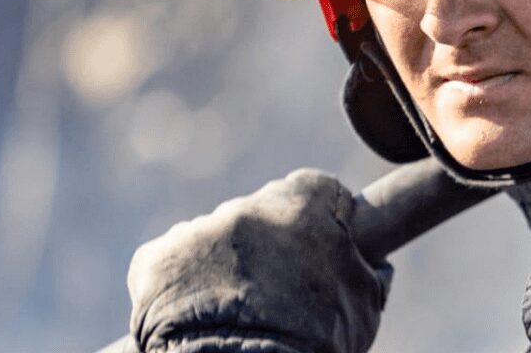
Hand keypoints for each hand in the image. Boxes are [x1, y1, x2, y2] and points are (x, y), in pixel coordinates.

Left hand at [126, 169, 390, 352]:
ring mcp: (198, 231)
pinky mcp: (156, 258)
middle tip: (274, 297)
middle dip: (266, 248)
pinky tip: (195, 320)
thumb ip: (366, 273)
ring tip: (233, 317)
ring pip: (214, 241)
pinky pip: (172, 265)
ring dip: (222, 269)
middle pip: (261, 216)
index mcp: (306, 206)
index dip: (319, 220)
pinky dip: (180, 288)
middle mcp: (249, 208)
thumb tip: (375, 264)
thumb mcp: (361, 312)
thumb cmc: (311, 348)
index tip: (317, 249)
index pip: (317, 192)